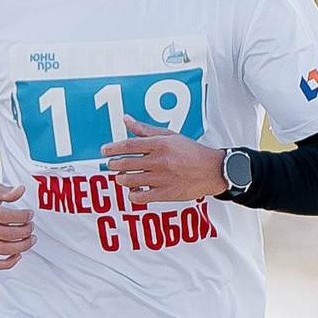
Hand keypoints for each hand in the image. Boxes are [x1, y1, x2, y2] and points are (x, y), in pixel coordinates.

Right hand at [0, 182, 35, 270]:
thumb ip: (5, 191)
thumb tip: (21, 190)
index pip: (4, 216)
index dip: (22, 217)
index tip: (29, 214)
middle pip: (5, 234)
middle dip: (24, 231)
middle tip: (31, 226)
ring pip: (2, 249)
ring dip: (21, 246)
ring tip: (30, 239)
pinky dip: (8, 263)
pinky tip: (17, 254)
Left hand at [105, 118, 229, 204]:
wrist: (212, 170)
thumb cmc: (191, 152)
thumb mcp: (170, 136)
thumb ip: (145, 130)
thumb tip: (126, 120)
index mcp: (160, 144)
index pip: (129, 145)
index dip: (113, 148)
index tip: (104, 151)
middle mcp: (160, 161)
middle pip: (126, 163)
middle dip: (114, 165)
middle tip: (111, 165)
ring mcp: (163, 179)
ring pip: (130, 181)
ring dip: (121, 179)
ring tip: (122, 177)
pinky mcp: (166, 194)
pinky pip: (140, 197)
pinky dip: (133, 194)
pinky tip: (134, 190)